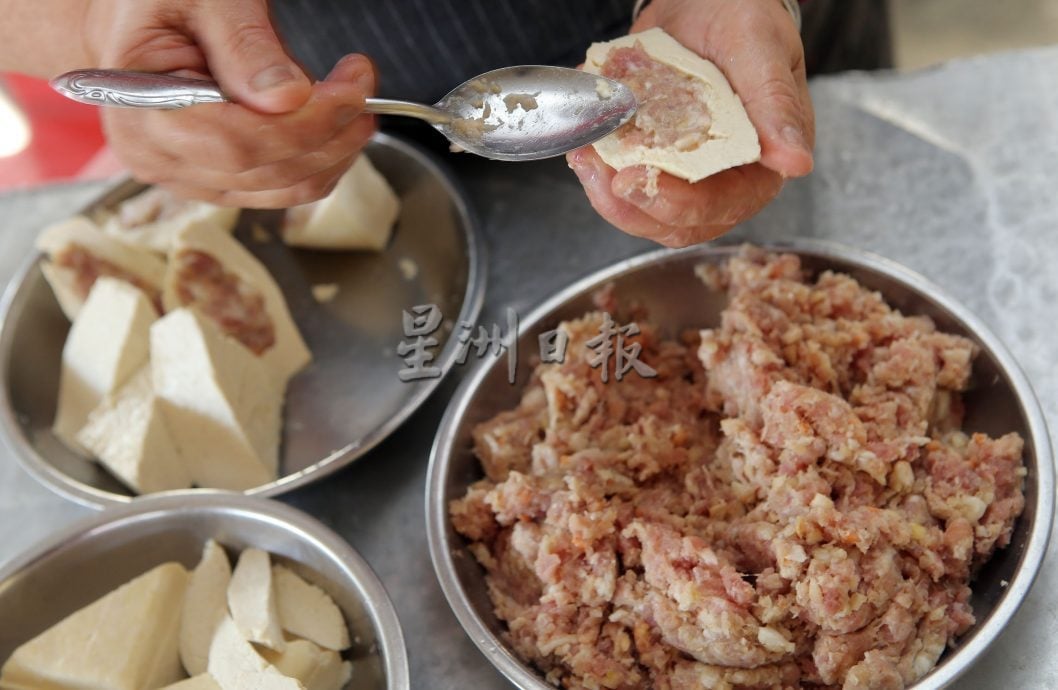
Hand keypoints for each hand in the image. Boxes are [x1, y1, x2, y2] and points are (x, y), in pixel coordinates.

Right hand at [82, 0, 376, 207]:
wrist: (133, 17)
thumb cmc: (159, 0)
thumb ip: (243, 44)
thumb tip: (289, 97)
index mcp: (143, 111)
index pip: (238, 143)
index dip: (306, 125)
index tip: (353, 91)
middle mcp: (160, 157)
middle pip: (267, 170)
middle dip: (331, 131)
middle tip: (362, 84)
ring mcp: (191, 178)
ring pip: (285, 188)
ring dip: (334, 148)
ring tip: (353, 96)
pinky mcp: (220, 183)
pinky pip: (284, 188)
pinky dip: (321, 159)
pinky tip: (332, 120)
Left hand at [567, 0, 814, 246]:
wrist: (705, 1)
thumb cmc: (745, 18)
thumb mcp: (761, 50)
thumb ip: (775, 104)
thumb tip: (795, 161)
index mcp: (762, 162)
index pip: (723, 205)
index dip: (679, 204)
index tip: (636, 180)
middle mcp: (725, 178)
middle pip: (679, 223)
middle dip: (633, 207)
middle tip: (600, 172)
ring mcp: (685, 174)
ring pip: (645, 214)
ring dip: (608, 196)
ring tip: (586, 159)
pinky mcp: (654, 161)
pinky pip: (624, 187)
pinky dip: (600, 174)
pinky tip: (584, 148)